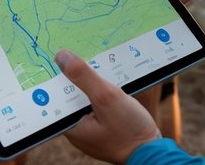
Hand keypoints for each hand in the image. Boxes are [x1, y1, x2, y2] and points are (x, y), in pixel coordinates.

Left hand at [58, 49, 159, 163]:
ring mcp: (89, 126)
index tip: (55, 56)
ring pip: (83, 96)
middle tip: (75, 54)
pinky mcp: (101, 123)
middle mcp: (76, 127)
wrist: (153, 151)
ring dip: (88, 82)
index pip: (52, 96)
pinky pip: (94, 101)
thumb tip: (61, 56)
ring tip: (92, 63)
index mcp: (69, 125)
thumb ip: (84, 76)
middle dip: (72, 76)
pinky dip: (99, 90)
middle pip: (68, 94)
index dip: (53, 75)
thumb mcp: (106, 98)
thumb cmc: (130, 131)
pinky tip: (106, 79)